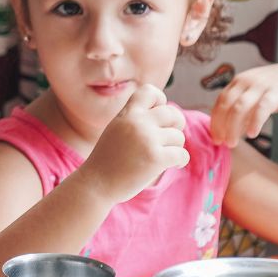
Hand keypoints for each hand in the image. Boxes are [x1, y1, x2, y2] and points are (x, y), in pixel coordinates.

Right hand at [78, 84, 189, 203]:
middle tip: (167, 139)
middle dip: (175, 127)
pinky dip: (180, 161)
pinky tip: (172, 165)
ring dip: (175, 148)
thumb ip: (135, 120)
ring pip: (178, 137)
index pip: (150, 92)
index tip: (157, 117)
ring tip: (161, 157)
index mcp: (126, 114)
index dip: (160, 101)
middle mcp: (137, 122)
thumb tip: (170, 114)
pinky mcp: (156, 158)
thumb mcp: (116, 130)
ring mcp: (147, 139)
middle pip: (172, 114)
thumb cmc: (107, 160)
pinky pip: (182, 154)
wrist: (95, 184)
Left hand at [210, 63, 277, 146]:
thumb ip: (241, 109)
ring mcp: (261, 85)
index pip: (220, 102)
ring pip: (239, 108)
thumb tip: (225, 131)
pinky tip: (252, 134)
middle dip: (220, 126)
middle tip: (221, 143)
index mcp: (238, 81)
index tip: (215, 138)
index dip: (214, 121)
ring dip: (232, 127)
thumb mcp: (255, 96)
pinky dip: (254, 122)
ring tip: (232, 143)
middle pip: (225, 105)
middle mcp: (247, 80)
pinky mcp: (277, 91)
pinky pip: (261, 108)